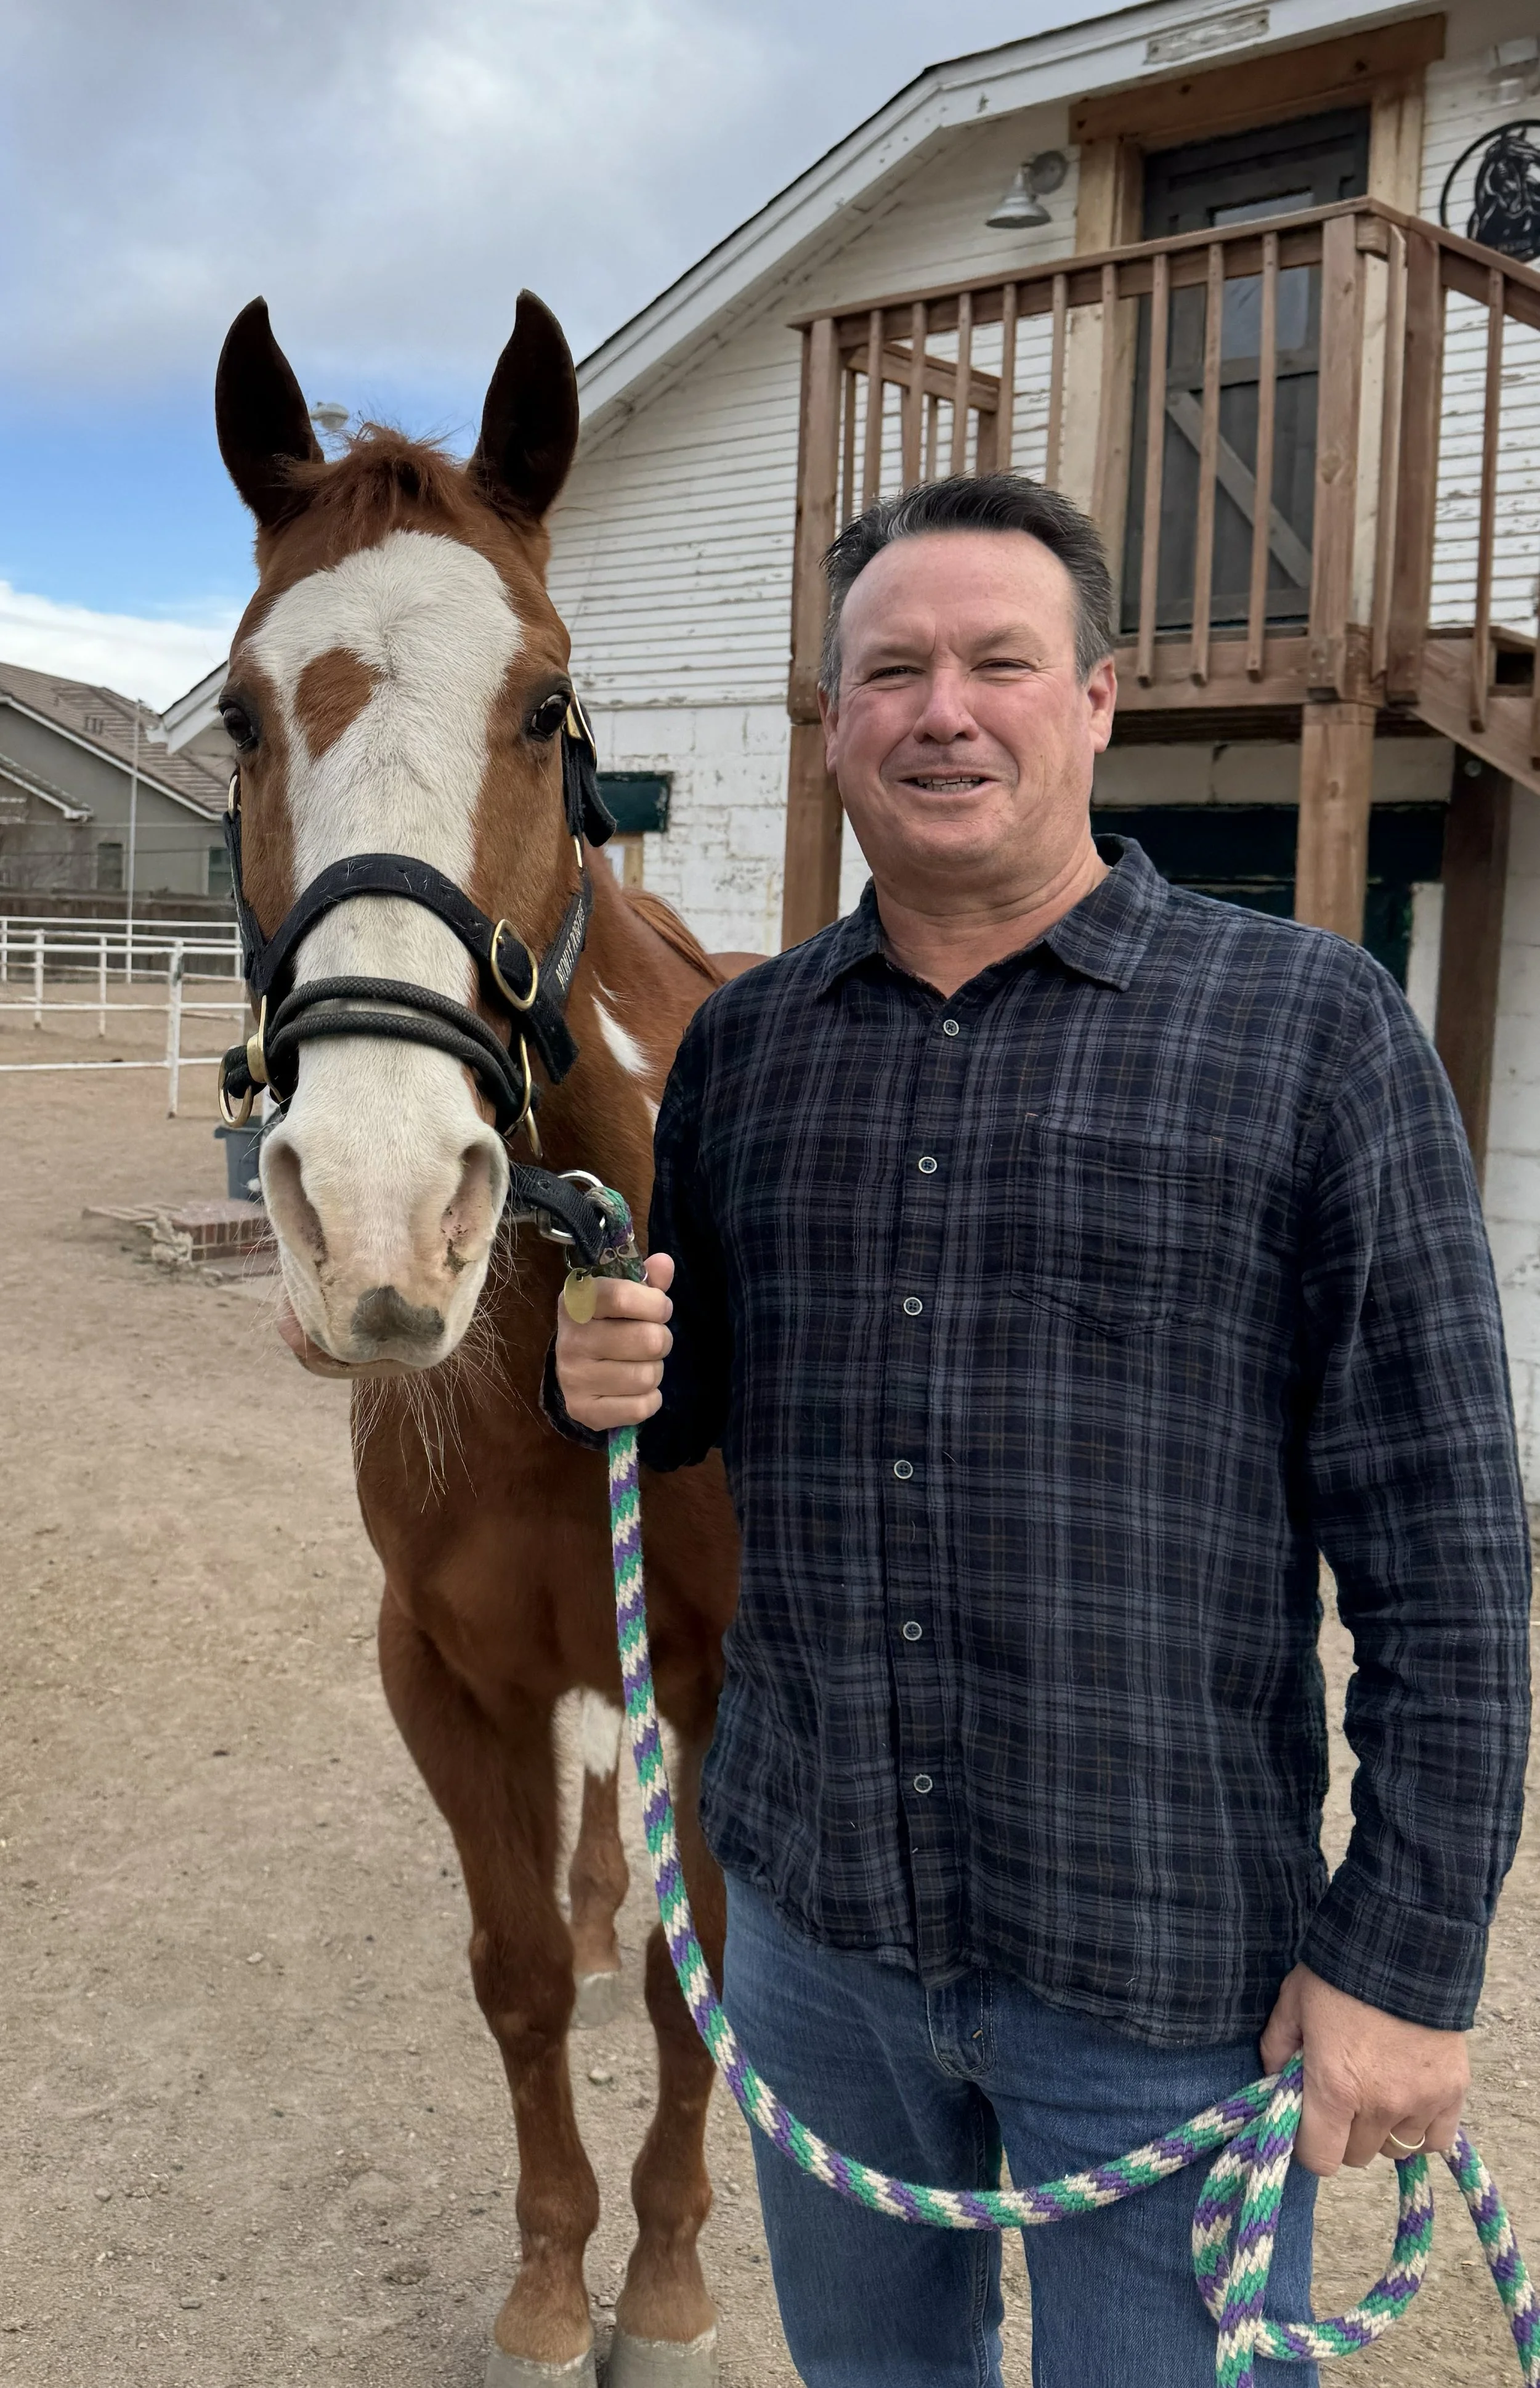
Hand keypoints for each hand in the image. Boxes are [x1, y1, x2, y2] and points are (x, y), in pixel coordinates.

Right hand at [554, 1252, 674, 1429]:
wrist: (577, 1369)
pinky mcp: (583, 1410)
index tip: (660, 1309)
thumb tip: (664, 1263)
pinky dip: (649, 1399)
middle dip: (661, 1339)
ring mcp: (573, 1378)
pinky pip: (640, 1408)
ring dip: (655, 1370)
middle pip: (647, 1340)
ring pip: (647, 1376)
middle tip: (651, 1340)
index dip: (654, 1303)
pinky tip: (635, 1390)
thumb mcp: (624, 1296)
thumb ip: (647, 1279)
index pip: (621, 1297)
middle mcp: (570, 1340)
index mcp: (576, 1302)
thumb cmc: (608, 1325)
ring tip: (640, 1364)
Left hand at [1260, 1963, 1468, 2174]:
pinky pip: (1436, 2139)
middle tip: (1343, 2097)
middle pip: (1358, 2156)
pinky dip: (1422, 2127)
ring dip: (1383, 2129)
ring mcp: (1421, 2101)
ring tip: (1378, 2091)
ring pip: (1396, 2148)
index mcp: (1334, 2088)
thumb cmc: (1340, 1973)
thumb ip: (1276, 2048)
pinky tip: (1410, 2098)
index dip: (1309, 2146)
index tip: (1309, 2123)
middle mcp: (1379, 2104)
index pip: (1320, 2160)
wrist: (1403, 1944)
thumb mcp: (1292, 2003)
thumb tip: (1273, 2081)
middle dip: (1344, 2133)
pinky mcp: (1453, 2092)